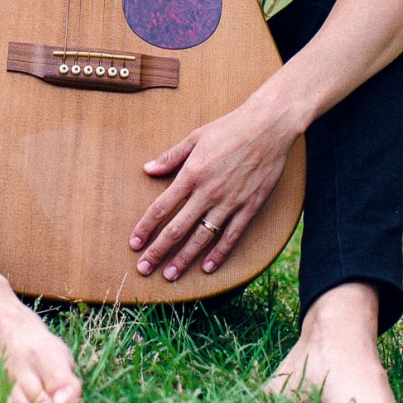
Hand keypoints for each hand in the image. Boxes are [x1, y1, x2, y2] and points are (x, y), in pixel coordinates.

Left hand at [129, 95, 297, 280]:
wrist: (268, 127)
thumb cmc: (230, 128)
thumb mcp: (196, 137)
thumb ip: (171, 157)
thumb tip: (147, 169)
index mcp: (191, 174)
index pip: (161, 207)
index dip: (145, 227)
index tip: (134, 243)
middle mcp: (208, 192)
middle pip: (177, 229)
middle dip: (158, 251)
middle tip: (144, 268)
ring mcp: (229, 202)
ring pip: (202, 238)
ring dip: (184, 259)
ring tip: (169, 275)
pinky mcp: (249, 207)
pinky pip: (231, 237)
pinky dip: (219, 254)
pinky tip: (207, 268)